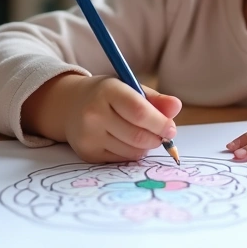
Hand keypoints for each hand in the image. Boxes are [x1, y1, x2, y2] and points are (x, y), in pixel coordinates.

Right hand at [23, 73, 181, 162]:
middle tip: (162, 135)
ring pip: (132, 151)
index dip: (160, 123)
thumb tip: (176, 107)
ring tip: (143, 135)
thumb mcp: (129, 88)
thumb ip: (154, 99)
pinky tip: (127, 141)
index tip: (171, 129)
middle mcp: (94, 114)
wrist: (69, 106)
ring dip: (146, 146)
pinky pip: (121, 159)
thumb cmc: (106, 96)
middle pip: (137, 136)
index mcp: (107, 91)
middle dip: (157, 138)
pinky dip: (132, 153)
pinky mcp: (88, 153)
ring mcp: (89, 136)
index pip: (139, 112)